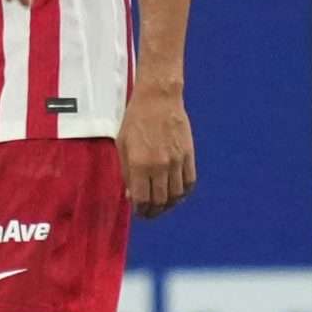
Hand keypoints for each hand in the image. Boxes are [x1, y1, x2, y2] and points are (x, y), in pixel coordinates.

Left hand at [117, 80, 198, 219]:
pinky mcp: (189, 155)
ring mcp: (177, 161)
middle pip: (160, 201)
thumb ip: (126, 172)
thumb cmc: (136, 120)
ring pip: (176, 195)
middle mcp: (160, 165)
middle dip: (154, 211)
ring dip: (169, 205)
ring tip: (162, 205)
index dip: (140, 210)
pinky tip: (176, 194)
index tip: (139, 211)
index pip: (142, 199)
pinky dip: (183, 193)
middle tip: (149, 212)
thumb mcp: (122, 145)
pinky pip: (189, 183)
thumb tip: (131, 195)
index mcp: (140, 163)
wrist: (159, 99)